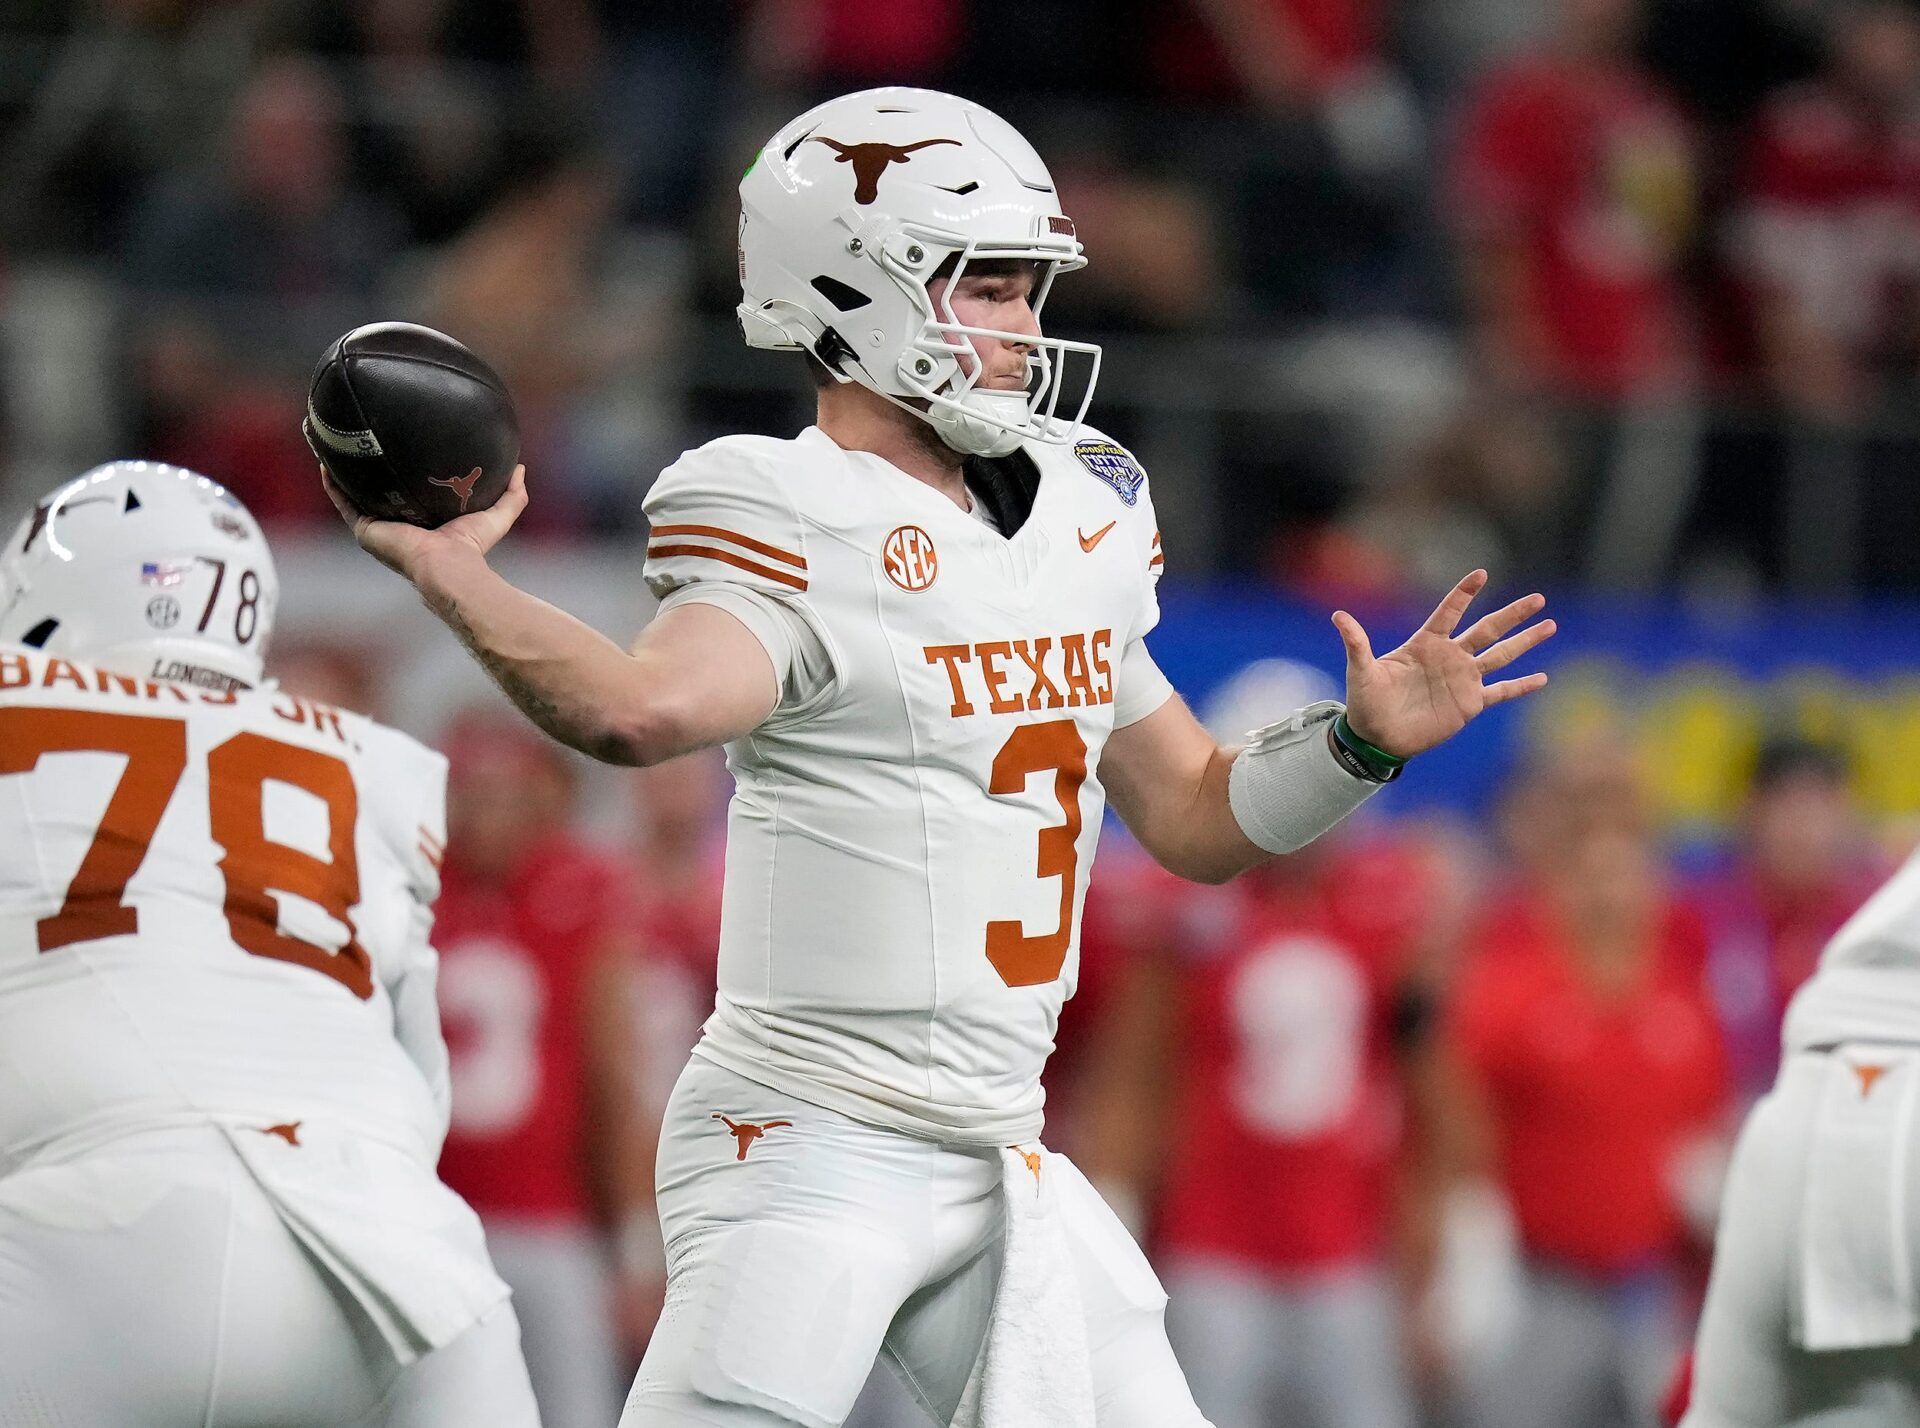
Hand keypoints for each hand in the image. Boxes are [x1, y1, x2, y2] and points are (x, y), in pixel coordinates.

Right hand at [320, 463, 527, 581]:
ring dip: (342, 472)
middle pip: (376, 492)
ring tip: (335, 443)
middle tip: (362, 441)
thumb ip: (512, 496)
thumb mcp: (497, 516)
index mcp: (421, 522)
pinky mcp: (365, 530)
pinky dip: (333, 483)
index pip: (409, 494)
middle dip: (367, 470)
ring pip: (354, 494)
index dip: (403, 475)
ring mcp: (378, 527)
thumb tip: (521, 469)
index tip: (400, 449)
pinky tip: (325, 460)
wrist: (448, 566)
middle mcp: (396, 524)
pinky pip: (343, 502)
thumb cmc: (472, 548)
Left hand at [1333, 570, 1553, 759]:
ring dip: (1525, 642)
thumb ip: (1356, 643)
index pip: (1449, 612)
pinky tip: (1542, 677)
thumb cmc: (1366, 702)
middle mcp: (1450, 657)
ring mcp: (1463, 679)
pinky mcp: (1470, 704)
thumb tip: (1337, 615)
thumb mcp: (1362, 670)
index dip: (1464, 594)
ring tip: (1550, 626)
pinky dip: (1521, 686)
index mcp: (1425, 644)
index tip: (1481, 574)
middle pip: (1487, 629)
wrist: (1377, 737)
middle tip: (1537, 598)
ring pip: (1501, 655)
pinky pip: (1501, 691)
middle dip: (1512, 614)